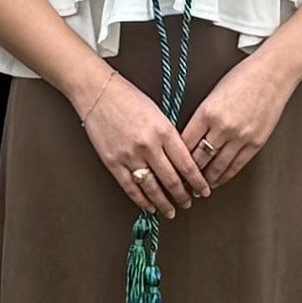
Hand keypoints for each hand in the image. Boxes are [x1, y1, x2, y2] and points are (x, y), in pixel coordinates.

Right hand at [67, 68, 206, 219]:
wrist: (98, 91)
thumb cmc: (128, 97)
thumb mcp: (159, 113)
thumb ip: (170, 137)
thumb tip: (181, 162)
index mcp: (164, 131)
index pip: (187, 164)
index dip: (198, 182)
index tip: (204, 190)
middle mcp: (148, 145)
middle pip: (172, 180)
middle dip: (183, 196)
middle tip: (188, 203)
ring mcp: (129, 156)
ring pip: (152, 188)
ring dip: (164, 203)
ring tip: (171, 211)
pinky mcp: (113, 162)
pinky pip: (130, 188)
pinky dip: (141, 200)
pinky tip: (149, 206)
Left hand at [179, 53, 297, 197]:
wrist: (272, 73)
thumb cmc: (243, 78)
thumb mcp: (212, 95)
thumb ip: (201, 118)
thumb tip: (190, 139)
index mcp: (207, 112)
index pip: (184, 143)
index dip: (176, 159)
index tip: (172, 167)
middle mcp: (222, 127)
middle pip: (199, 159)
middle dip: (188, 175)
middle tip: (181, 183)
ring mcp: (240, 136)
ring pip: (217, 167)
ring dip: (206, 180)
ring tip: (198, 188)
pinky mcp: (255, 143)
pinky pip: (236, 166)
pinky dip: (225, 176)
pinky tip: (218, 180)